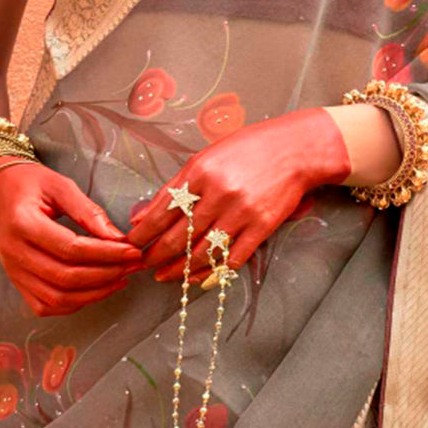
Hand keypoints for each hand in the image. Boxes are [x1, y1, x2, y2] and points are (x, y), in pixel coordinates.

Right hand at [0, 158, 146, 316]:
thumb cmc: (29, 184)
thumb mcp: (59, 185)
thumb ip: (88, 210)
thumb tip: (118, 238)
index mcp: (22, 224)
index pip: (70, 248)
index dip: (105, 253)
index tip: (132, 250)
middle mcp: (14, 254)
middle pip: (65, 278)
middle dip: (106, 275)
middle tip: (133, 265)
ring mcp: (13, 273)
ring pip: (56, 298)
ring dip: (94, 294)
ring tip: (121, 278)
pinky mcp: (16, 283)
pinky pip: (45, 306)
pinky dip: (74, 304)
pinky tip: (96, 290)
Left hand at [125, 107, 350, 283]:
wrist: (296, 149)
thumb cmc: (249, 148)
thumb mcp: (207, 157)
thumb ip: (177, 186)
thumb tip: (144, 214)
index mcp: (200, 171)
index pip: (162, 211)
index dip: (143, 233)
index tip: (131, 244)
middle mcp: (219, 193)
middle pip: (179, 236)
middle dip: (155, 255)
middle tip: (141, 265)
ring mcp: (241, 212)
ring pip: (202, 252)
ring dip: (179, 269)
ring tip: (164, 275)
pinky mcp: (261, 227)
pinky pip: (231, 258)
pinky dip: (212, 273)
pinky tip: (197, 278)